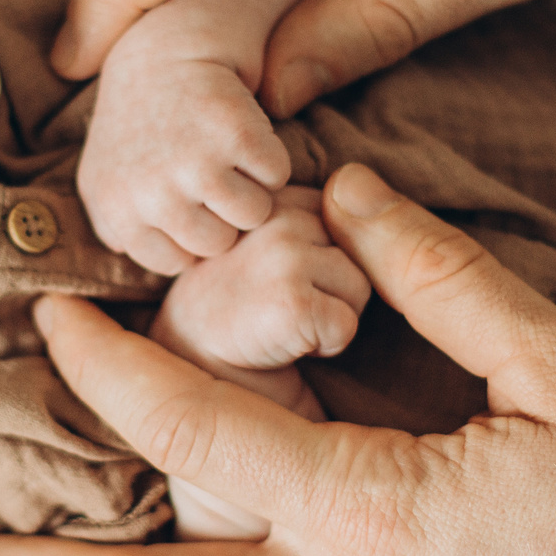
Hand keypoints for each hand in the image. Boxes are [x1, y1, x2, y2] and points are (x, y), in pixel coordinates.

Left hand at [77, 36, 289, 271]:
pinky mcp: (232, 134)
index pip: (175, 262)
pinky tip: (245, 127)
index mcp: (113, 209)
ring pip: (251, 215)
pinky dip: (272, 153)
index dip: (191, 228)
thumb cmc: (148, 113)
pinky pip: (276, 176)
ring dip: (254, 185)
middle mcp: (145, 193)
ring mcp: (189, 163)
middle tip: (214, 164)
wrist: (169, 40)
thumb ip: (123, 226)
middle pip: (217, 244)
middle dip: (225, 211)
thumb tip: (147, 261)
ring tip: (228, 149)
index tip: (187, 190)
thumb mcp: (112, 173)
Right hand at [150, 186, 368, 372]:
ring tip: (285, 321)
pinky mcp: (289, 299)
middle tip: (283, 303)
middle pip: (362, 248)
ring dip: (334, 316)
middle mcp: (274, 210)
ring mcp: (280, 252)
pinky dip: (325, 346)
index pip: (350, 217)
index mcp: (272, 193)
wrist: (192, 368)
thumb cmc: (242, 309)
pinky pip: (346, 325)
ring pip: (360, 286)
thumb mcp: (276, 245)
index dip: (332, 259)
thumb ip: (313, 219)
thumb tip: (364, 187)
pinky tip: (283, 344)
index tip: (287, 278)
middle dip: (337, 285)